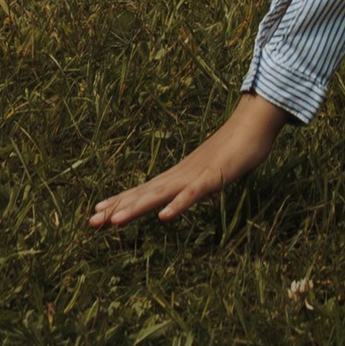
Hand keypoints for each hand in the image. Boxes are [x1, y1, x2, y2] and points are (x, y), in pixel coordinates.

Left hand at [90, 95, 286, 228]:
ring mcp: (194, 175)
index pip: (142, 191)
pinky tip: (163, 217)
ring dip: (137, 207)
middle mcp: (180, 175)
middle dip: (118, 207)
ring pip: (160, 194)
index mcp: (177, 176)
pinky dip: (177, 205)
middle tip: (91, 222)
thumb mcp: (209, 171)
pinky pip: (193, 194)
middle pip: (144, 193)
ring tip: (114, 221)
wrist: (253, 123)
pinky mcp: (213, 177)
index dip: (120, 202)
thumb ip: (195, 183)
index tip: (96, 214)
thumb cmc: (233, 149)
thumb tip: (182, 192)